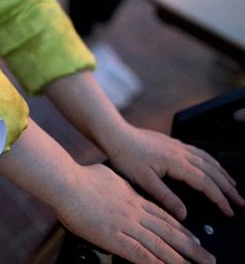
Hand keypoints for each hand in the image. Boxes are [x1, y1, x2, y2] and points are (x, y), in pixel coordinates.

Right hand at [57, 162, 214, 263]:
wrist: (67, 181)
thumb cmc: (82, 177)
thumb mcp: (108, 176)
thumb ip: (119, 185)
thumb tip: (121, 186)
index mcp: (133, 197)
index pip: (163, 216)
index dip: (181, 229)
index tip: (195, 239)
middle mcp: (135, 211)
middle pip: (168, 231)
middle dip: (190, 246)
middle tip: (208, 258)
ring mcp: (126, 224)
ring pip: (159, 244)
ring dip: (180, 258)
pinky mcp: (115, 237)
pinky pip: (140, 253)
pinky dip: (155, 263)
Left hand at [104, 124, 244, 220]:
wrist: (115, 133)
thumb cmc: (126, 156)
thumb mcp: (144, 181)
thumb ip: (165, 197)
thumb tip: (184, 214)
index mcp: (175, 162)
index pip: (205, 182)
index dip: (219, 197)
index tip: (229, 210)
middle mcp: (180, 152)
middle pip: (211, 170)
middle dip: (227, 186)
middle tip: (240, 202)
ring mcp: (177, 145)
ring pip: (207, 159)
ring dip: (222, 173)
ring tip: (233, 185)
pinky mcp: (172, 143)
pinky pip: (198, 152)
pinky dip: (211, 161)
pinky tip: (212, 166)